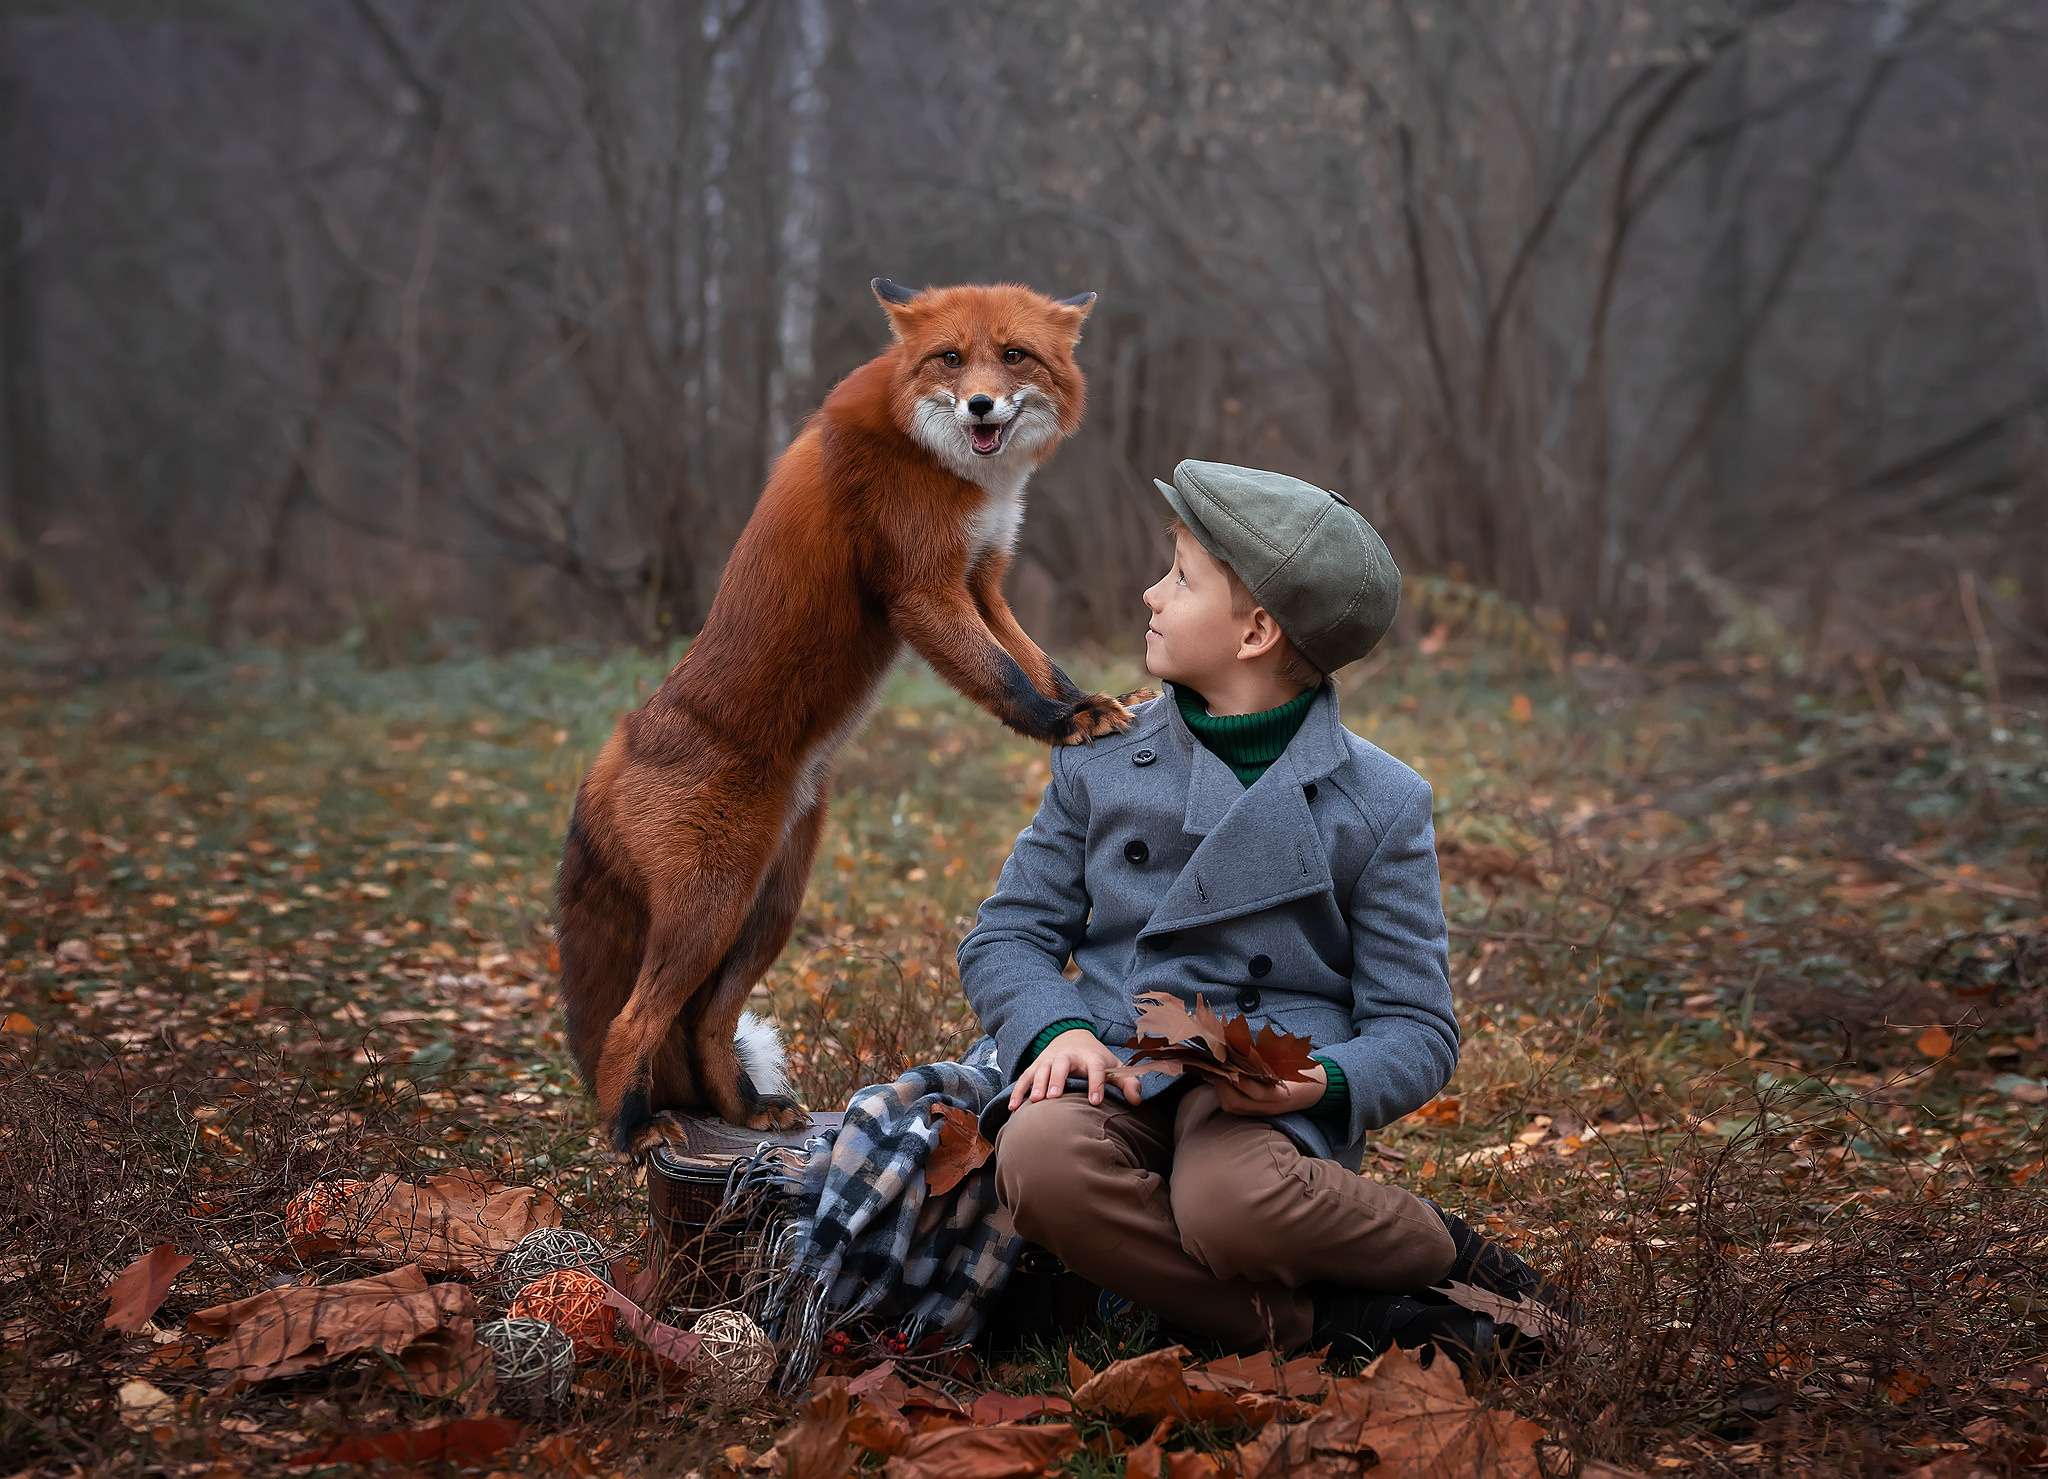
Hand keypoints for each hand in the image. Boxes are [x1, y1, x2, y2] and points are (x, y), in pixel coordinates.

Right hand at [1008, 1028, 1143, 1109]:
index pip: (1095, 1068)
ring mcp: (1049, 1060)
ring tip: (1035, 1101)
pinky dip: (1017, 1091)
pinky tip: (1014, 1107)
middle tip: (1055, 1096)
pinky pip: (1024, 1078)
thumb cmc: (1096, 1059)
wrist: (1072, 1037)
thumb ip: (1127, 1083)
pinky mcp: (1035, 1066)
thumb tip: (1137, 1101)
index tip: (1095, 1102)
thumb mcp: (1114, 1067)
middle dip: (1058, 1079)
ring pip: (1041, 1069)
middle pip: (1062, 1064)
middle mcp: (1068, 1056)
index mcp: (1090, 1057)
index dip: (1096, 1084)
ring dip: (1037, 1084)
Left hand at [1214, 1062, 1327, 1117]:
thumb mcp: (1289, 1062)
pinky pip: (1236, 1108)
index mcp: (1281, 1094)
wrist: (1313, 1092)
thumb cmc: (1300, 1071)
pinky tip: (1224, 1081)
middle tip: (1218, 1068)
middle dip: (1222, 1086)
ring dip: (1221, 1091)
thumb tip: (1242, 1044)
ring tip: (1219, 1073)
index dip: (1239, 1079)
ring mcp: (1262, 1111)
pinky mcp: (1256, 1112)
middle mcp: (1269, 1107)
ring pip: (1233, 1108)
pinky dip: (1226, 1094)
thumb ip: (1268, 1057)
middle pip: (1237, 1104)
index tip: (1228, 1063)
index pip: (1257, 1093)